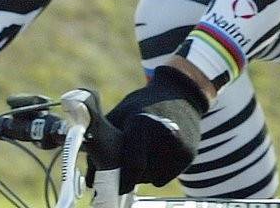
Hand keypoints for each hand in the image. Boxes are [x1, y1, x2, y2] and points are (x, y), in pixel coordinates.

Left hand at [100, 66, 209, 193]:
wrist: (180, 94)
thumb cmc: (142, 107)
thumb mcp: (118, 117)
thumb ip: (100, 146)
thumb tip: (91, 180)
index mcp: (142, 123)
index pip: (133, 165)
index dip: (119, 180)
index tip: (111, 185)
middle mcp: (165, 134)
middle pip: (139, 175)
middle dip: (128, 174)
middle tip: (126, 158)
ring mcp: (180, 145)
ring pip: (151, 179)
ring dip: (143, 173)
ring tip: (145, 150)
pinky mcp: (189, 154)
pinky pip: (163, 178)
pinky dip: (157, 172)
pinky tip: (159, 152)